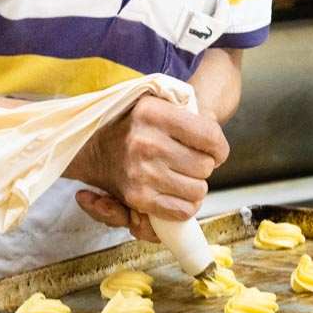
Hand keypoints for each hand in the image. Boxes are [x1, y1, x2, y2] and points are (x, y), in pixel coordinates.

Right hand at [68, 96, 229, 241]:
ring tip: (182, 175)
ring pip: (197, 190)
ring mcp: (139, 172)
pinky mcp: (136, 197)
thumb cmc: (135, 124)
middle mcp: (145, 142)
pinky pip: (182, 210)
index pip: (210, 136)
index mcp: (152, 112)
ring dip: (195, 186)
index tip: (215, 151)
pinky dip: (186, 205)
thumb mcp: (155, 101)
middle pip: (205, 166)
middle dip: (204, 166)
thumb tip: (213, 133)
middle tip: (191, 161)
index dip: (220, 148)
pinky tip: (178, 192)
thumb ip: (187, 106)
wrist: (93, 146)